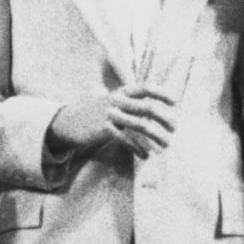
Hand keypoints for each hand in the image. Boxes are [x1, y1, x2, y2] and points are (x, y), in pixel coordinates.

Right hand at [47, 84, 178, 157]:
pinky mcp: (104, 129)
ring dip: (156, 136)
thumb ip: (129, 101)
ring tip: (165, 145)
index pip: (145, 88)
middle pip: (147, 107)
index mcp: (121, 91)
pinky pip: (126, 140)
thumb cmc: (94, 112)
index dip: (161, 93)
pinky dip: (138, 148)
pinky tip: (146, 156)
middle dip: (164, 118)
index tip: (175, 101)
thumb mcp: (111, 100)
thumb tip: (152, 105)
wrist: (67, 120)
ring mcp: (110, 114)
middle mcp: (117, 100)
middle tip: (175, 128)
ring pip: (140, 124)